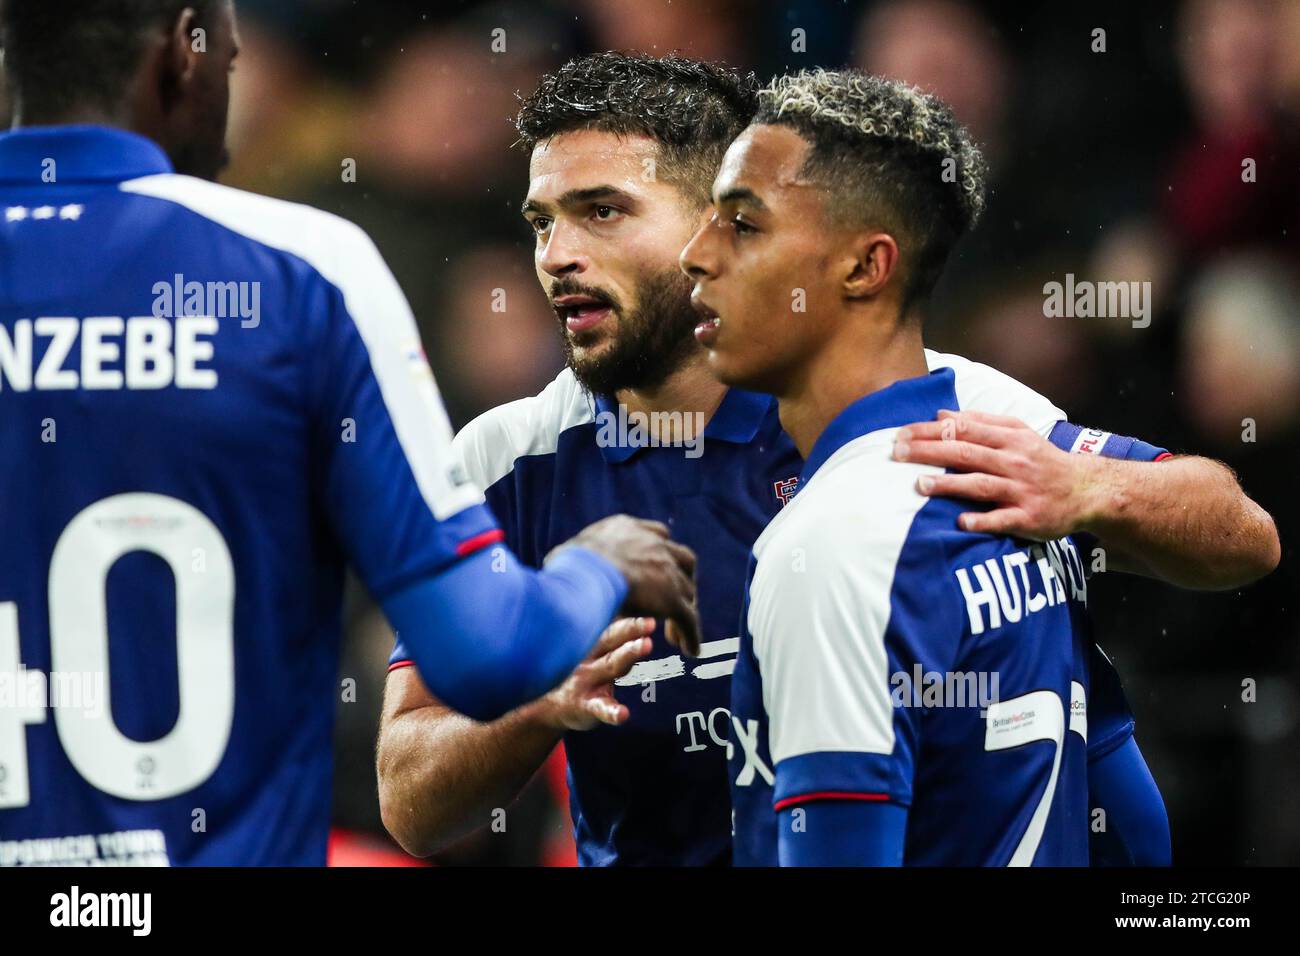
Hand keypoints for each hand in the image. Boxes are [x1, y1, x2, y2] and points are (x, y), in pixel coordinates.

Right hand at [532, 617, 654, 730]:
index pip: (612, 631)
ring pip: (610, 667)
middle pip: (612, 641)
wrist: (547, 707)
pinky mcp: (585, 707)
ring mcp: (586, 683)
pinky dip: (612, 712)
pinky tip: (623, 714)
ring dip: (628, 654)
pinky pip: (601, 708)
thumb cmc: (577, 675)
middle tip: (650, 623)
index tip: (651, 620)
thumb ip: (609, 639)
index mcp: (592, 647)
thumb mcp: (588, 655)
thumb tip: (631, 620)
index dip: (631, 624)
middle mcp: (589, 660)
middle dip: (631, 630)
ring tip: (647, 645)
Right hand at [556, 515, 700, 654]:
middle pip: (682, 559)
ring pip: (687, 592)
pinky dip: (691, 635)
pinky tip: (690, 650)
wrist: (586, 573)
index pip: (657, 535)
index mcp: (629, 530)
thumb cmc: (568, 566)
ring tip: (675, 633)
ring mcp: (667, 572)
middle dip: (681, 578)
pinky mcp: (672, 600)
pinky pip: (688, 619)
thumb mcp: (568, 552)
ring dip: (684, 610)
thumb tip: (560, 559)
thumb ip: (574, 557)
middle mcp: (654, 546)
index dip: (659, 553)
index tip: (656, 566)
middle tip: (675, 598)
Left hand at [892, 409, 1102, 539]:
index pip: (963, 429)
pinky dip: (982, 521)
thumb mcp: (1018, 432)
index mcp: (1009, 438)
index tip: (900, 434)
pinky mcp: (1028, 518)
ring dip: (950, 485)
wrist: (1087, 490)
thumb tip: (941, 415)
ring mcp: (1021, 491)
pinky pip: (1002, 519)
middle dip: (929, 452)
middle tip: (897, 453)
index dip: (929, 430)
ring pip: (981, 485)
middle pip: (966, 453)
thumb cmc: (1042, 460)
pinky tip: (961, 522)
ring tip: (919, 485)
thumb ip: (981, 421)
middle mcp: (1013, 462)